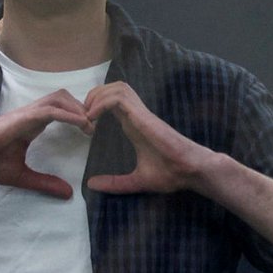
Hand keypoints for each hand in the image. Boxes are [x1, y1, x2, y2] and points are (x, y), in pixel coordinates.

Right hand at [0, 89, 93, 198]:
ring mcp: (24, 115)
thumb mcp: (22, 177)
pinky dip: (68, 115)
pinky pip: (49, 111)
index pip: (59, 109)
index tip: (91, 130)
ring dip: (78, 108)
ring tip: (91, 125)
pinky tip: (81, 124)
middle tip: (95, 126)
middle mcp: (29, 115)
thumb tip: (68, 193)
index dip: (77, 115)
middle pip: (62, 97)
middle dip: (82, 107)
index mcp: (30, 124)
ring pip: (58, 98)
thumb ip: (45, 183)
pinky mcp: (20, 119)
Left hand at [83, 82, 206, 194]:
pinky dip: (103, 102)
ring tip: (87, 113)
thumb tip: (92, 184)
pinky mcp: (144, 116)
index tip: (85, 125)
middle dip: (93, 95)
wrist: (190, 171)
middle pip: (113, 88)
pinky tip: (93, 116)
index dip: (95, 107)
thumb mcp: (135, 181)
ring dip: (97, 95)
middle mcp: (136, 115)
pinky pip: (120, 99)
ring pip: (117, 88)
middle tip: (82, 114)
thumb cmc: (170, 173)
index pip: (112, 102)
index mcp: (133, 125)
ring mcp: (141, 114)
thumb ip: (114, 183)